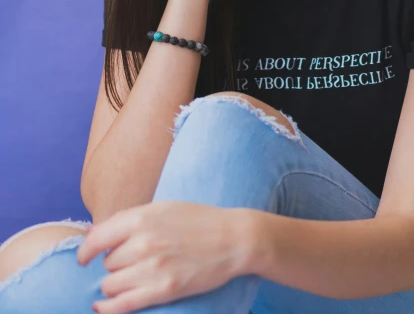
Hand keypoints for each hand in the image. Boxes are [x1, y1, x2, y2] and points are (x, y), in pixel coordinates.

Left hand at [76, 201, 248, 312]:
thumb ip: (128, 219)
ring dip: (115, 284)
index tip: (84, 259)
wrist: (232, 238)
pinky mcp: (163, 289)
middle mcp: (142, 242)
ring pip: (111, 285)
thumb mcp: (161, 208)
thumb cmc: (197, 220)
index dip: (85, 252)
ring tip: (129, 280)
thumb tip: (94, 232)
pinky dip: (108, 308)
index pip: (97, 239)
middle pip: (106, 264)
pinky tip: (102, 307)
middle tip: (129, 264)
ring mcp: (152, 267)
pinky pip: (123, 305)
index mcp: (140, 218)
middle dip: (113, 266)